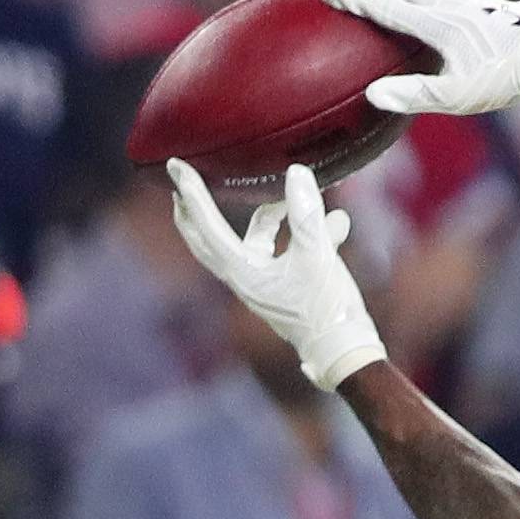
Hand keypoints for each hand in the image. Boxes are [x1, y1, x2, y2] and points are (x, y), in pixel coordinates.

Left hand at [167, 158, 388, 393]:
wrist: (345, 352)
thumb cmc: (326, 309)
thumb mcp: (318, 255)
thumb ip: (306, 214)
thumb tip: (297, 173)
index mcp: (242, 271)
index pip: (207, 225)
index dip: (192, 193)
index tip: (175, 166)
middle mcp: (245, 278)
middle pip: (209, 240)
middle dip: (196, 212)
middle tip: (182, 185)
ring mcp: (264, 284)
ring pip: (255, 242)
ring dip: (271, 217)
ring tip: (290, 196)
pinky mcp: (285, 289)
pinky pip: (284, 253)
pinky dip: (302, 236)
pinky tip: (337, 224)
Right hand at [334, 0, 519, 118]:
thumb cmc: (501, 79)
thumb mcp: (456, 96)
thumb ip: (413, 95)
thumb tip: (372, 95)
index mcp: (434, 22)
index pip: (384, 5)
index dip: (354, 0)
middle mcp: (448, 5)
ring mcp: (470, 4)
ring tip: (404, 10)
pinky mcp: (488, 11)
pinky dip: (435, 3)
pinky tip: (449, 31)